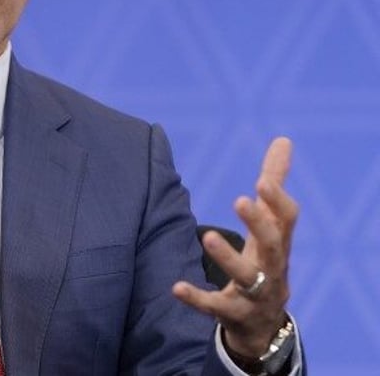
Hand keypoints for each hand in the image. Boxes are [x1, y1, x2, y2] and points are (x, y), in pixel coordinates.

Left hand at [172, 137, 298, 356]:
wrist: (265, 323)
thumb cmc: (265, 260)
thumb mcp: (271, 225)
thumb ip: (274, 183)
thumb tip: (284, 139)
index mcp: (279, 242)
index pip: (287, 220)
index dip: (278, 201)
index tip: (263, 180)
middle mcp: (272, 267)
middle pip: (272, 245)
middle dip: (258, 223)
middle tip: (239, 200)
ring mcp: (254, 293)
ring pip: (246, 276)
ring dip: (228, 256)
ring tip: (207, 235)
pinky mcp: (232, 313)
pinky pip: (215, 306)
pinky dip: (197, 297)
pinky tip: (176, 286)